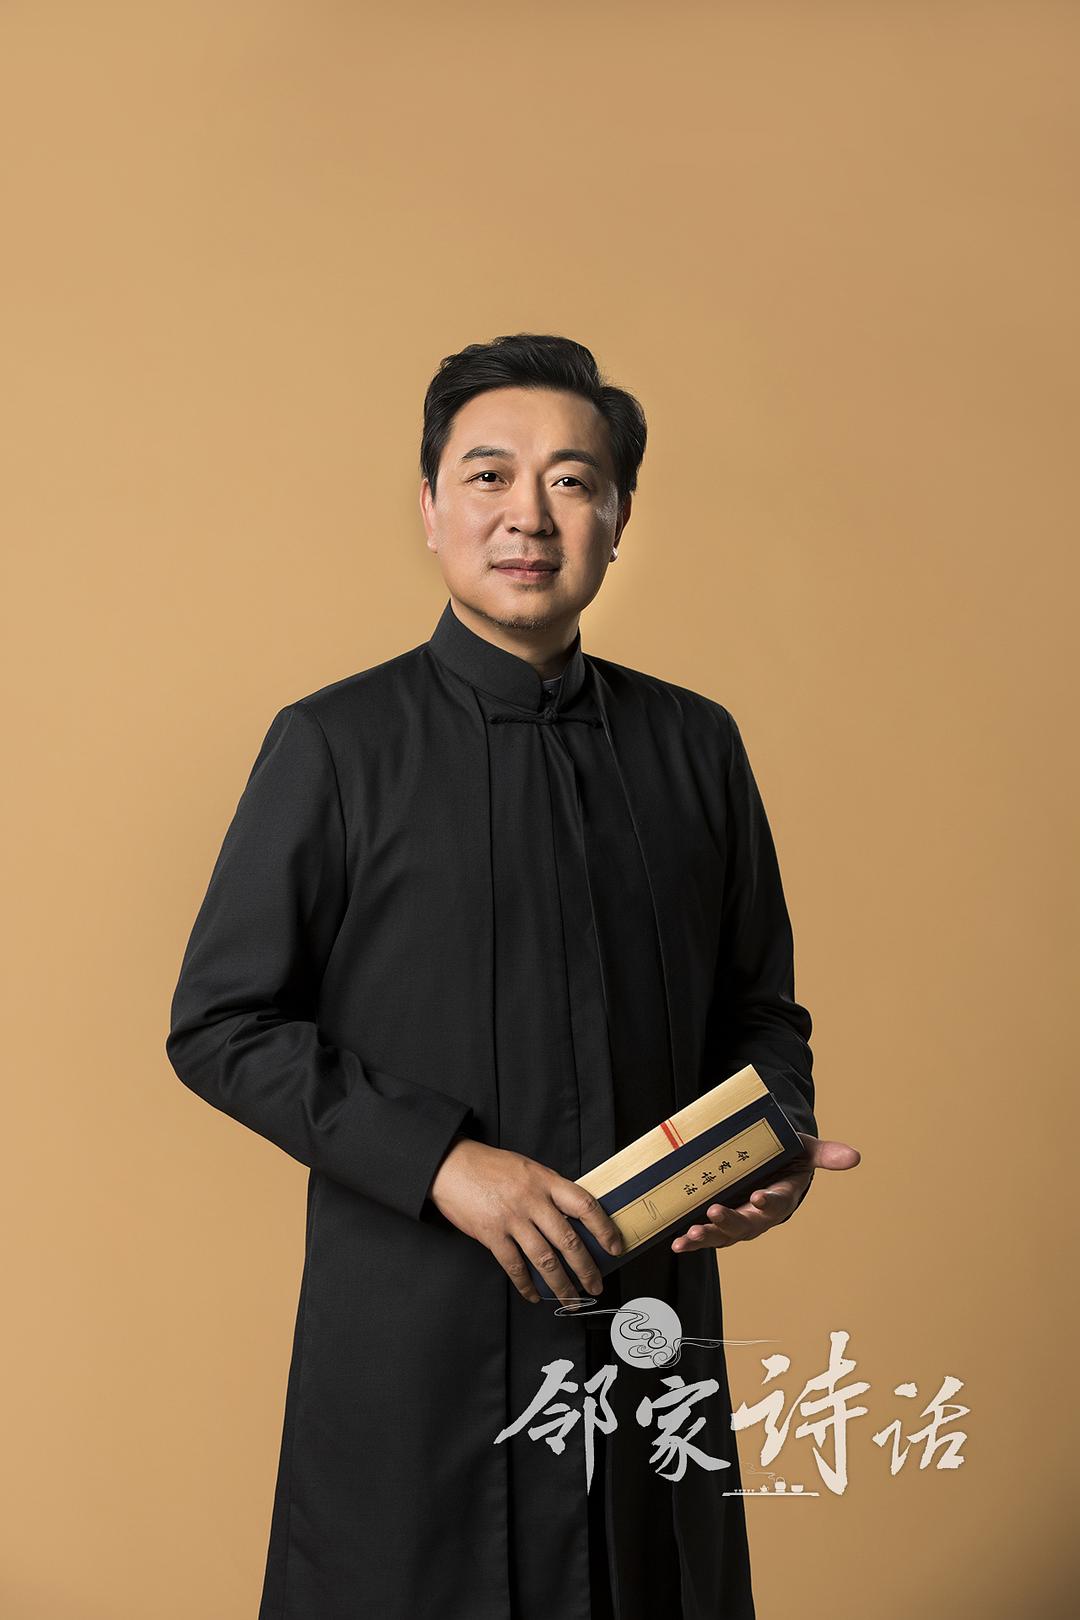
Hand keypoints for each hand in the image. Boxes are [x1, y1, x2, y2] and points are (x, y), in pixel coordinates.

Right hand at [428, 1137, 623, 1308]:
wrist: (451, 1165)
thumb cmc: (491, 1166)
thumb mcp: (528, 1169)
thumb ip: (550, 1190)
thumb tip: (574, 1217)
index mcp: (545, 1181)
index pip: (585, 1206)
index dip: (604, 1229)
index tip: (615, 1247)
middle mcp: (532, 1200)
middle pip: (568, 1240)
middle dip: (586, 1268)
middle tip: (595, 1285)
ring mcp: (511, 1218)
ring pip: (544, 1259)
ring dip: (561, 1284)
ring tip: (571, 1300)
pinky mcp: (491, 1234)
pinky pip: (514, 1266)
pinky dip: (525, 1284)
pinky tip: (534, 1295)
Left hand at [671, 1133, 860, 1253]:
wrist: (771, 1167)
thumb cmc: (787, 1157)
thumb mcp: (805, 1150)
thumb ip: (825, 1155)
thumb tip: (855, 1157)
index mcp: (782, 1197)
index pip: (778, 1202)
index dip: (770, 1201)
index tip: (758, 1196)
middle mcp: (760, 1215)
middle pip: (747, 1224)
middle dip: (730, 1221)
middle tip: (714, 1211)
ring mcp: (739, 1221)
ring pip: (724, 1235)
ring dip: (707, 1236)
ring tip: (690, 1235)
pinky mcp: (720, 1222)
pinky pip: (708, 1235)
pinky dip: (692, 1240)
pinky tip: (677, 1243)